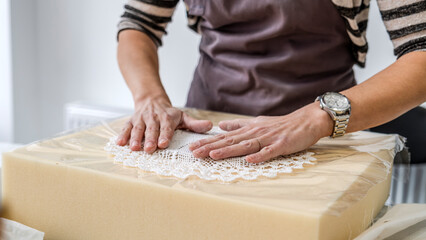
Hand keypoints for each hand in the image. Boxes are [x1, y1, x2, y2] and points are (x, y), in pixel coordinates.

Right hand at [116, 97, 212, 152]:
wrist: (151, 99)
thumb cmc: (169, 113)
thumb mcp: (182, 116)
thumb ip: (194, 124)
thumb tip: (210, 126)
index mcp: (167, 117)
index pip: (166, 127)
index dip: (164, 135)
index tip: (163, 144)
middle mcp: (153, 118)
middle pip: (151, 129)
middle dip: (150, 139)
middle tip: (149, 149)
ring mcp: (141, 119)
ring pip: (138, 128)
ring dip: (135, 138)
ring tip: (134, 148)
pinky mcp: (131, 120)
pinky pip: (126, 127)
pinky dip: (123, 135)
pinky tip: (120, 143)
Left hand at [189, 103, 332, 162]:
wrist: (306, 121)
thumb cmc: (281, 124)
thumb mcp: (257, 123)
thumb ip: (238, 125)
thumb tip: (221, 126)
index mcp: (249, 130)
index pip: (225, 137)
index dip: (208, 142)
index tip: (192, 147)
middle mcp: (255, 133)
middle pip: (230, 141)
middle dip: (211, 147)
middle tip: (194, 152)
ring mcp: (268, 139)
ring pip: (245, 145)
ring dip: (229, 150)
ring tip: (213, 155)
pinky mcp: (282, 144)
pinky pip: (270, 151)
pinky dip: (260, 156)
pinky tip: (249, 161)